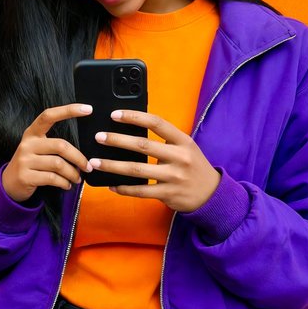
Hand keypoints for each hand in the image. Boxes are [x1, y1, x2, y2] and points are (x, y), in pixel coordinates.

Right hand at [1, 104, 94, 203]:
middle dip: (78, 158)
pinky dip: (64, 183)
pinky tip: (67, 185)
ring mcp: (25, 161)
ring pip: (58, 164)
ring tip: (77, 178)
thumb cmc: (31, 164)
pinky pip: (52, 179)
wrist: (9, 184)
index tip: (88, 109)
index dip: (68, 110)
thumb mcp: (37, 149)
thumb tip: (83, 151)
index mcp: (32, 133)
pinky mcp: (26, 176)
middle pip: (60, 145)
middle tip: (87, 167)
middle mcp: (27, 144)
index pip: (49, 116)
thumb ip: (54, 145)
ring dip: (72, 173)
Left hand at [86, 109, 219, 212]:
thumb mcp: (185, 147)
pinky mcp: (168, 194)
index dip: (135, 117)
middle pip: (143, 146)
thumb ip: (164, 140)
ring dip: (113, 166)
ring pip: (137, 170)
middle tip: (99, 137)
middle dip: (117, 140)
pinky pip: (141, 191)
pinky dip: (123, 188)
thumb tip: (130, 130)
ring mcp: (174, 177)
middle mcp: (180, 157)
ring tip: (95, 162)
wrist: (211, 194)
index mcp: (183, 140)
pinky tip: (111, 185)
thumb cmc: (192, 166)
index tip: (114, 114)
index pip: (157, 123)